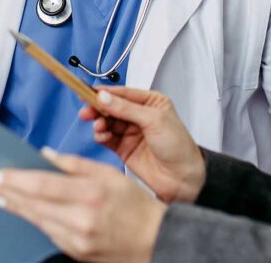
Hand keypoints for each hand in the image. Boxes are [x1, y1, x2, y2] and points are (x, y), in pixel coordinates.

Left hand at [0, 149, 164, 262]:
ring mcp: (77, 239)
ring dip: (14, 207)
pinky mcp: (76, 252)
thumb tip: (46, 154)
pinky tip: (22, 211)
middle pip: (33, 204)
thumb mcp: (109, 174)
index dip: (16, 180)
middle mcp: (81, 218)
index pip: (42, 185)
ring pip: (37, 220)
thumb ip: (75, 163)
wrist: (154, 241)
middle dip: (5, 192)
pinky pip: (48, 233)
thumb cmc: (136, 206)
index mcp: (90, 193)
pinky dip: (33, 220)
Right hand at [81, 87, 204, 203]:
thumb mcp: (154, 120)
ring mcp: (131, 132)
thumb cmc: (178, 147)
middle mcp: (139, 115)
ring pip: (107, 121)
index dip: (105, 92)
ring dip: (99, 122)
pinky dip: (101, 135)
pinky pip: (107, 137)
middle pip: (112, 106)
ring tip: (98, 126)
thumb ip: (126, 109)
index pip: (123, 93)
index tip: (88, 92)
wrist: (183, 178)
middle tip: (87, 110)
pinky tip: (102, 136)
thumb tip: (104, 97)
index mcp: (151, 102)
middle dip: (98, 108)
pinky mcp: (124, 148)